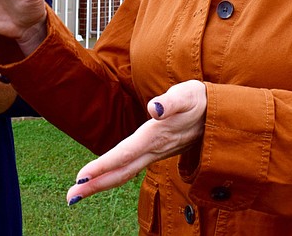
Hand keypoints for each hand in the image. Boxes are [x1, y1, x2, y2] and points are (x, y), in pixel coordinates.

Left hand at [65, 80, 206, 204]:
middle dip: (95, 184)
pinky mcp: (157, 152)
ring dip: (101, 182)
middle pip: (121, 171)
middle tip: (70, 197)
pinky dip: (113, 174)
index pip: (125, 153)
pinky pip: (131, 167)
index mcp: (156, 135)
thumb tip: (155, 108)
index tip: (81, 176)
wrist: (221, 114)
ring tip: (78, 192)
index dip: (103, 165)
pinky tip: (101, 177)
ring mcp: (155, 154)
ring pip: (125, 172)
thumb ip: (171, 101)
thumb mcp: (188, 94)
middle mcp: (154, 149)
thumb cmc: (200, 100)